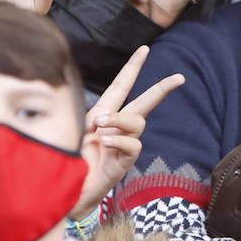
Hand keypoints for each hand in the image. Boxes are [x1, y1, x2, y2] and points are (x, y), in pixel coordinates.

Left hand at [71, 46, 184, 219]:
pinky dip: (119, 139)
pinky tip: (105, 143)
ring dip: (120, 118)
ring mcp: (121, 146)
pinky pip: (133, 144)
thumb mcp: (68, 128)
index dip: (132, 68)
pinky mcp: (123, 163)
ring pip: (137, 122)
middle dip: (161, 88)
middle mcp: (114, 128)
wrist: (61, 191)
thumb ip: (82, 117)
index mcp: (100, 115)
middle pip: (143, 103)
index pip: (120, 86)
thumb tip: (99, 114)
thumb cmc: (61, 159)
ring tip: (99, 125)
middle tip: (180, 77)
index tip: (145, 49)